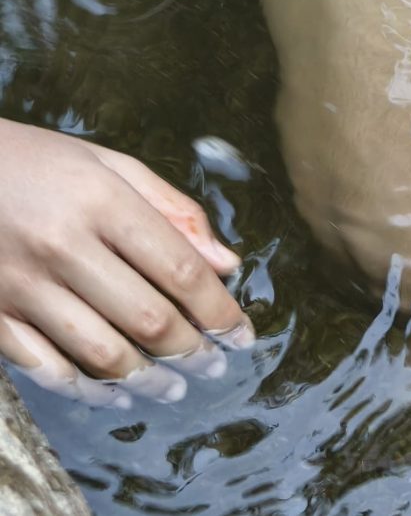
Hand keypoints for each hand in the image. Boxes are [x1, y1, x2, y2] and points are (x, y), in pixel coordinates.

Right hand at [0, 119, 254, 407]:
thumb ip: (173, 210)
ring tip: (172, 388)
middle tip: (213, 366)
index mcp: (101, 202)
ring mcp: (19, 284)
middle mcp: (62, 245)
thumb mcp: (109, 165)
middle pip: (146, 318)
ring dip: (146, 380)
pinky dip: (84, 389)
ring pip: (99, 352)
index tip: (241, 334)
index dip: (219, 310)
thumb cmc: (36, 162)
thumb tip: (227, 263)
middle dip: (191, 351)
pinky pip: (43, 366)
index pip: (180, 268)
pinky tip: (113, 395)